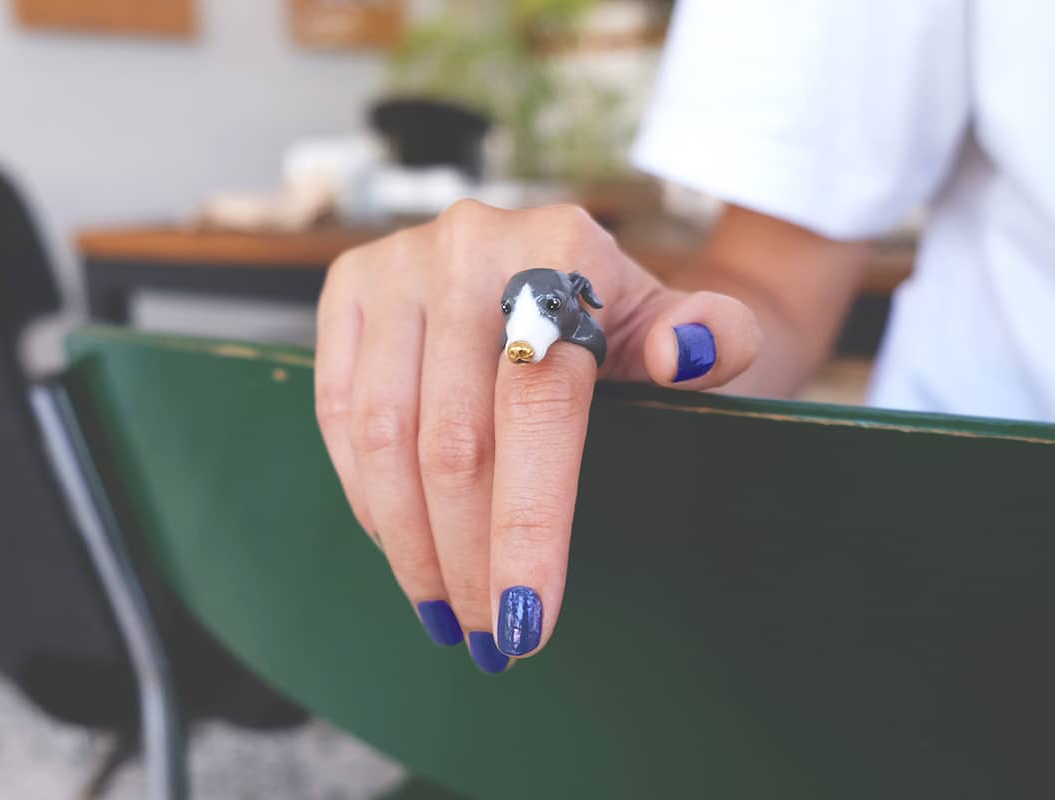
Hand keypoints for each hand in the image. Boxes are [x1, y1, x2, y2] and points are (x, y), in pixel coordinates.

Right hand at [315, 201, 760, 671]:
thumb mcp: (680, 323)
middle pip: (453, 439)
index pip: (539, 410)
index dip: (527, 525)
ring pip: (383, 436)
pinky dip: (365, 493)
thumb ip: (716, 336)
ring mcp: (398, 262)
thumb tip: (687, 358)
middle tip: (487, 635)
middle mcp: (470, 245)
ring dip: (408, 542)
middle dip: (466, 558)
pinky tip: (400, 542)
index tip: (526, 621)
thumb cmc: (620, 318)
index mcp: (560, 251)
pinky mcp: (348, 287)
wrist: (558, 263)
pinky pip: (338, 411)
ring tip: (442, 606)